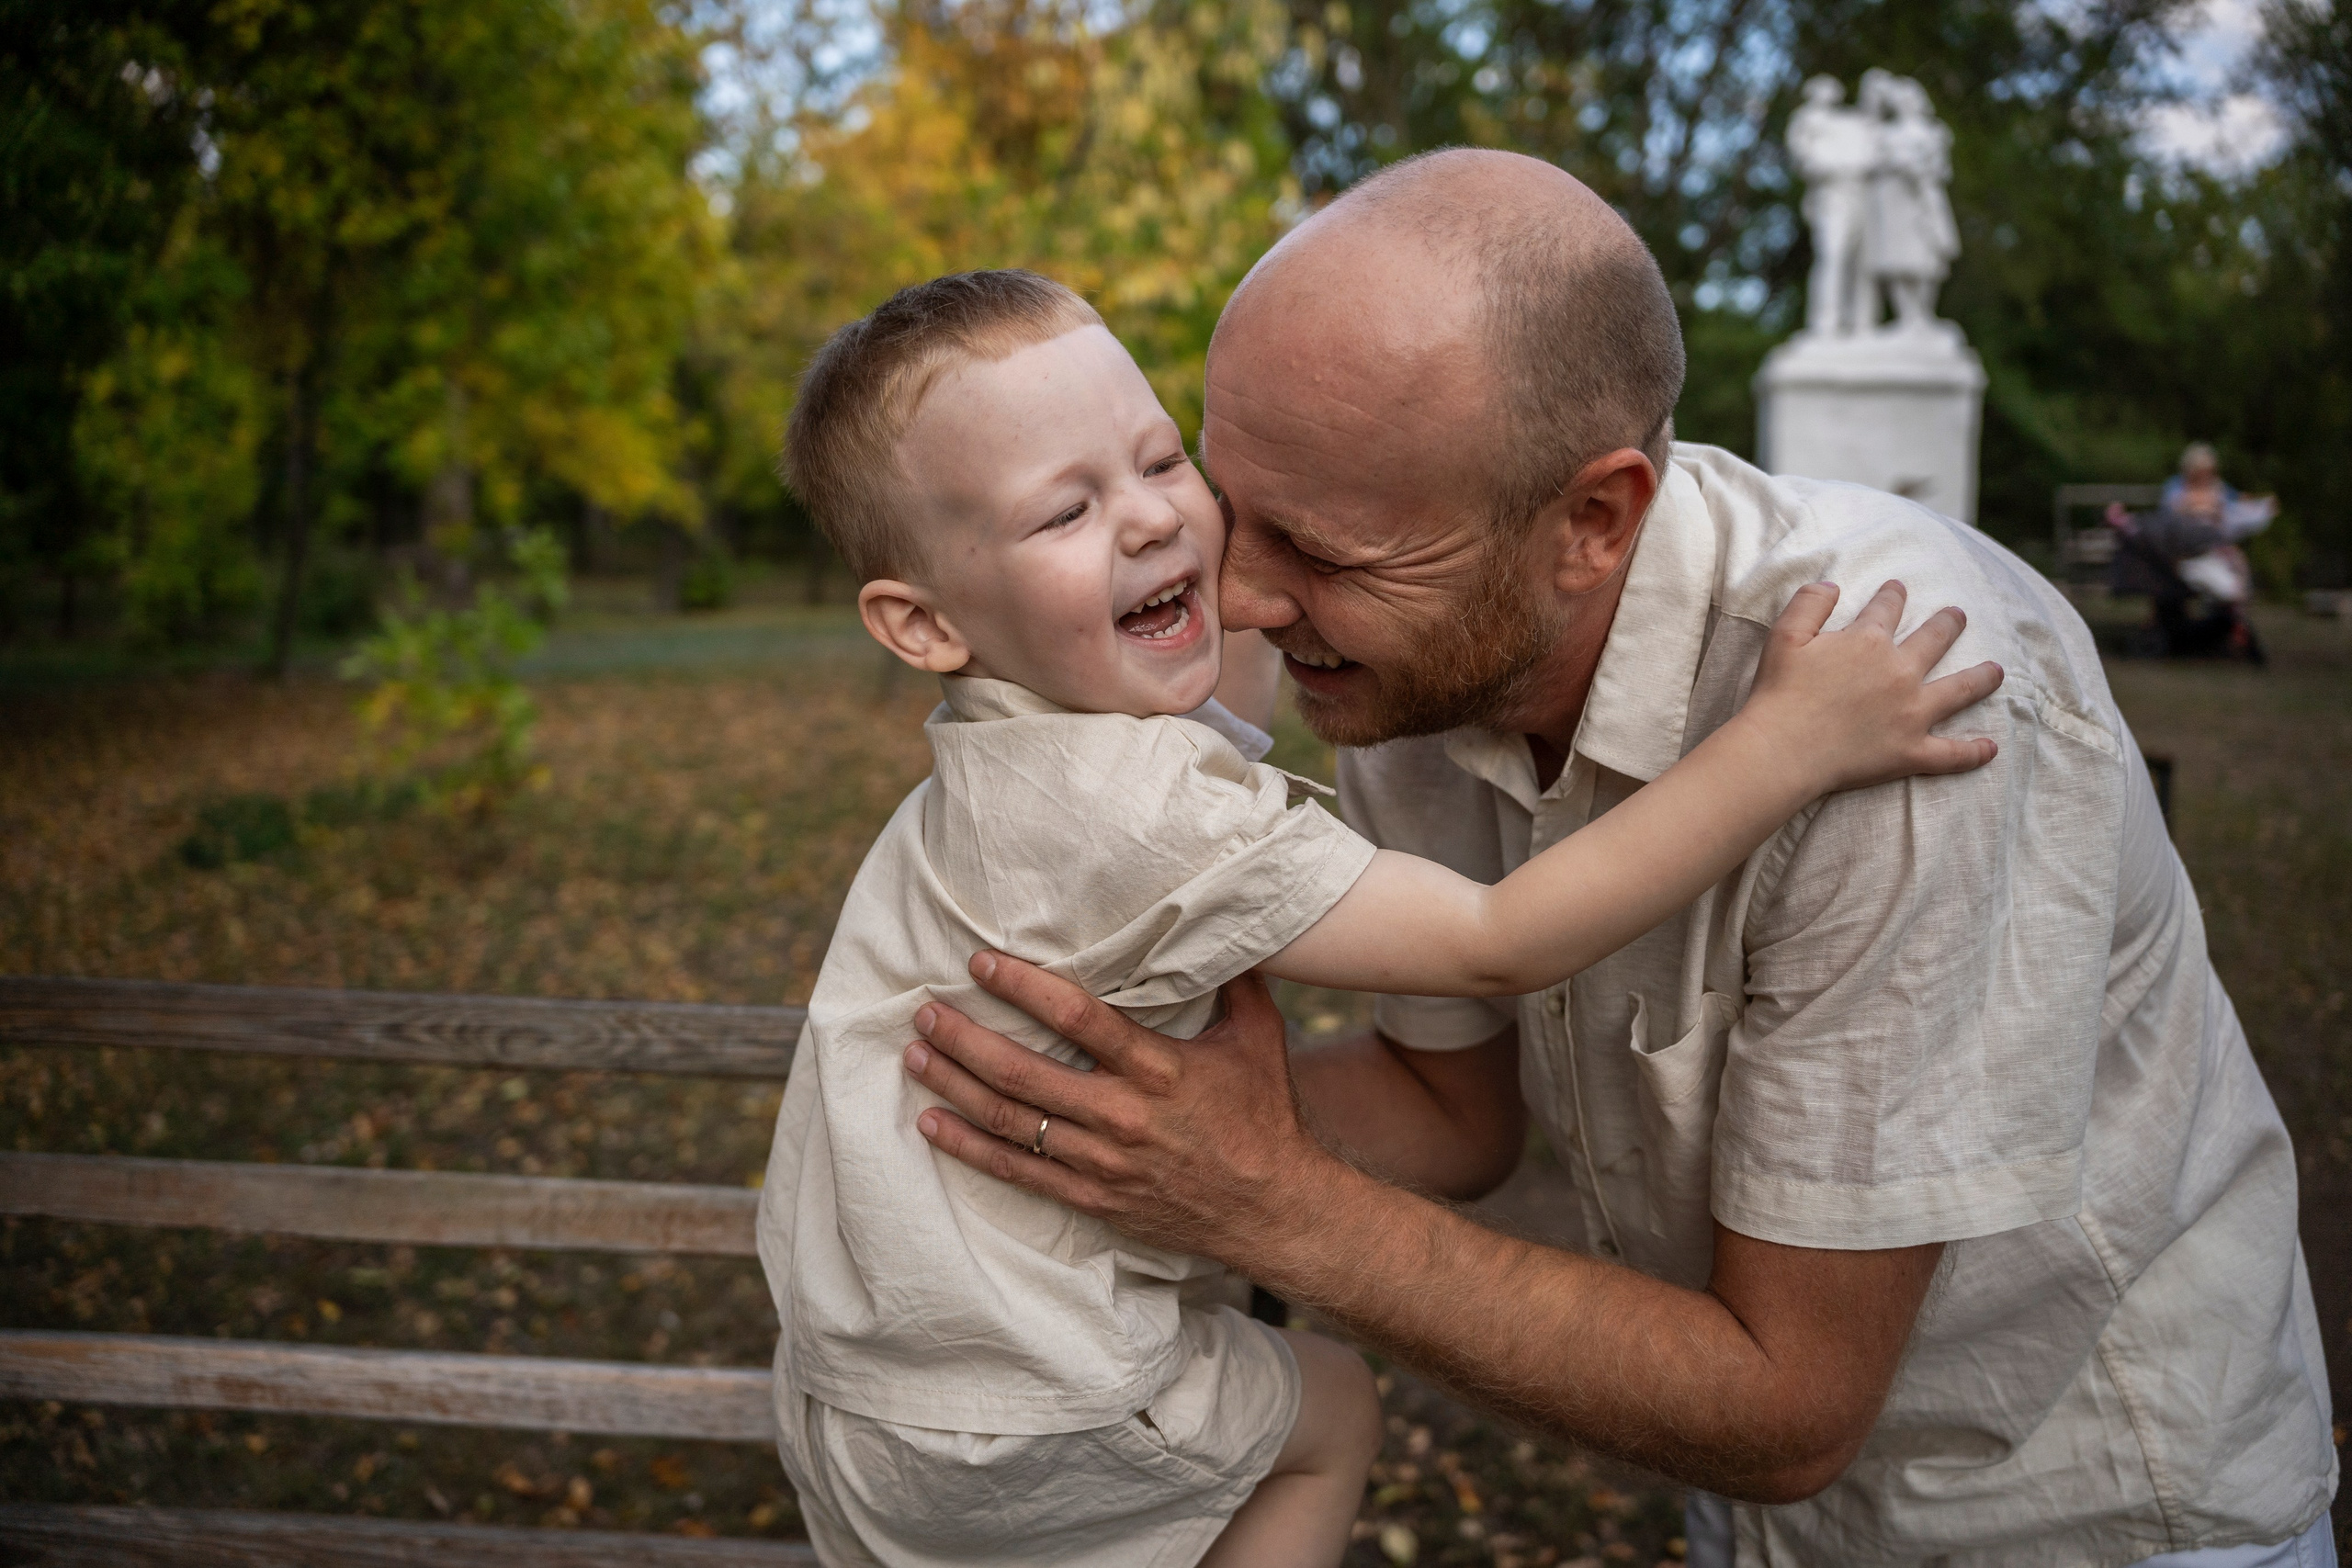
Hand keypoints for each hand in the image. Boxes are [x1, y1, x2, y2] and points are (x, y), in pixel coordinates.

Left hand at [902, 953, 1330, 1265]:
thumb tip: (1220, 919)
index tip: (981, 963)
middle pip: (1024, 1072)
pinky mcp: (1092, 1197)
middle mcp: (1122, 1114)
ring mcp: (1102, 1160)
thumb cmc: (1264, 1116)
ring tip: (915, 1054)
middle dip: (965, 1039)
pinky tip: (931, 1123)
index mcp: (1159, 1069)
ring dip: (955, 1085)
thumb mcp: (1259, 1038)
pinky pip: (1018, 1171)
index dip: (1024, 987)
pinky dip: (969, 1147)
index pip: (1078, 1018)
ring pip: (1011, 1121)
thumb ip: (1235, 981)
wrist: (1274, 1209)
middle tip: (925, 1009)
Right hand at [1746, 580, 2003, 794]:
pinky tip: (1991, 748)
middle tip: (1958, 616)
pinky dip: (1973, 752)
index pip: (1888, 609)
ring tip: (1996, 671)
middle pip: (1934, 640)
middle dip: (1948, 624)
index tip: (1899, 588)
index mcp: (1868, 641)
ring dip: (1981, 678)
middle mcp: (1899, 672)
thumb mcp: (1784, 635)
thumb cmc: (1778, 693)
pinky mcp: (1910, 751)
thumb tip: (1832, 584)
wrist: (1782, 749)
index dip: (1893, 595)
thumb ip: (1810, 603)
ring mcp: (1911, 713)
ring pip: (1959, 690)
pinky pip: (1951, 753)